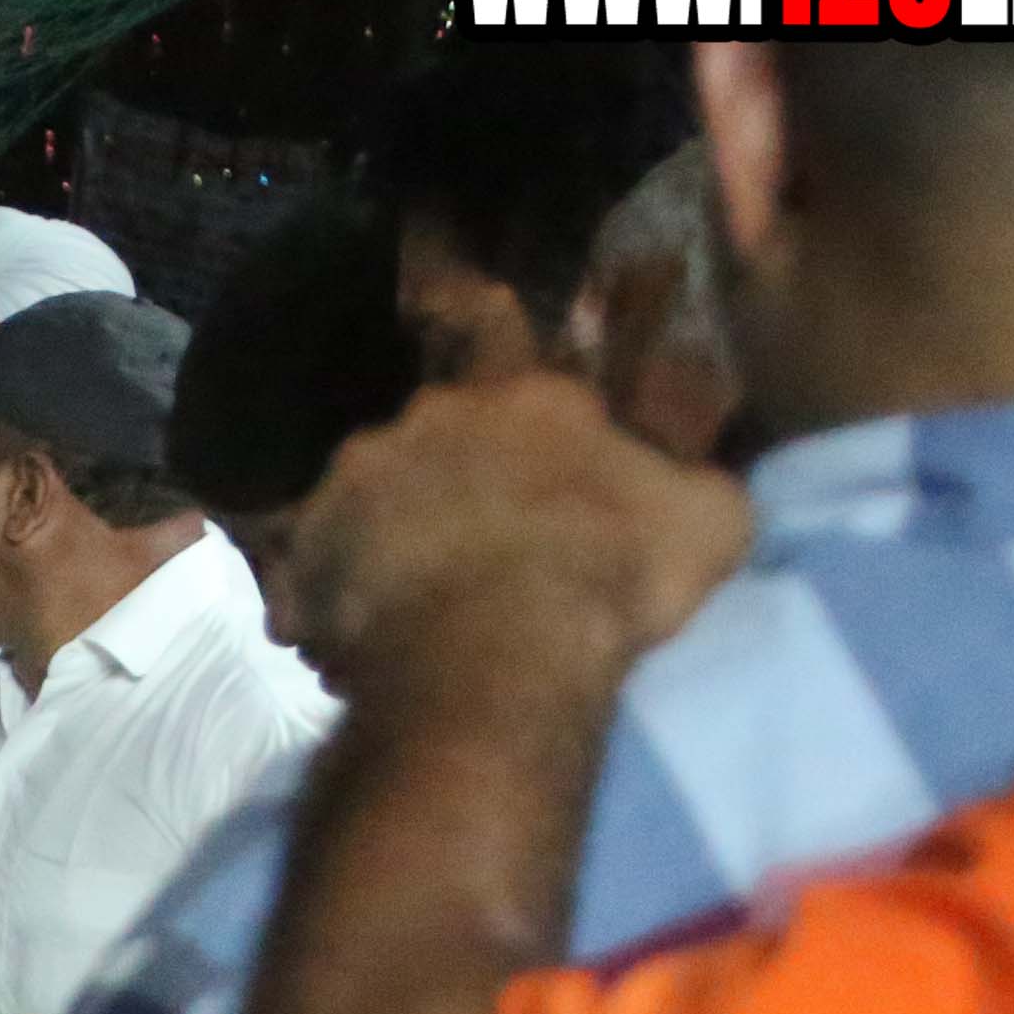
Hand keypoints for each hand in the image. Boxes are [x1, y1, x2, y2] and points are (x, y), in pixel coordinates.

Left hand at [287, 370, 752, 685]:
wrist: (500, 655)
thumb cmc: (613, 578)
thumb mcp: (708, 521)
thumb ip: (691, 481)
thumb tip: (685, 478)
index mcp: (528, 397)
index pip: (515, 358)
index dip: (514, 391)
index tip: (518, 437)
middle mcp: (431, 417)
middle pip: (437, 440)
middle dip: (449, 483)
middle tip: (472, 548)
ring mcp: (357, 480)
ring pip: (369, 502)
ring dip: (384, 541)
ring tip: (409, 607)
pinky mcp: (305, 553)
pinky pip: (311, 574)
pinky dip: (328, 602)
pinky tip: (349, 645)